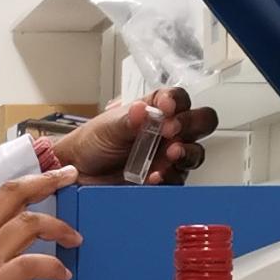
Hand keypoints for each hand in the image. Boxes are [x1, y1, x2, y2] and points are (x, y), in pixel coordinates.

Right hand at [0, 168, 83, 279]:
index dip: (27, 182)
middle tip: (69, 177)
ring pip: (28, 224)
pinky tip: (61, 274)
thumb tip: (5, 260)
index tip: (46, 177)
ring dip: (59, 227)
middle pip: (14, 194)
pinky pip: (32, 265)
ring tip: (74, 238)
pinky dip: (53, 266)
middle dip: (47, 182)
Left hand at [50, 89, 218, 183]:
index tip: (166, 107)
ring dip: (185, 152)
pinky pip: (178, 179)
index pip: (179, 99)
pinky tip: (154, 176)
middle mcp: (167, 132)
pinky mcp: (165, 179)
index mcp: (155, 111)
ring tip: (169, 154)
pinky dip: (169, 176)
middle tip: (172, 130)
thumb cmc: (92, 142)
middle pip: (200, 123)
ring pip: (195, 152)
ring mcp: (168, 157)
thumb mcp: (107, 126)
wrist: (79, 172)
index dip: (177, 101)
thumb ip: (128, 119)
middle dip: (191, 124)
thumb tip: (141, 110)